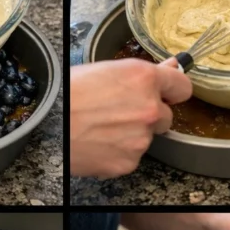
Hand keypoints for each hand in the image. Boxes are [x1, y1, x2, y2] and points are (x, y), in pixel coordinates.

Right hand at [71, 57, 191, 177]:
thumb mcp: (106, 70)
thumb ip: (141, 74)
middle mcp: (150, 108)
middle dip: (149, 115)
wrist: (47, 123)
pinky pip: (132, 156)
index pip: (182, 86)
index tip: (170, 93)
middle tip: (120, 112)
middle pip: (166, 116)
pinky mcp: (129, 161)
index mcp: (144, 79)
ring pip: (147, 137)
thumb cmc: (68, 92)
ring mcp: (141, 138)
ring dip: (132, 133)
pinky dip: (119, 151)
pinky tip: (99, 141)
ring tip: (102, 126)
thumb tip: (169, 68)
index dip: (174, 90)